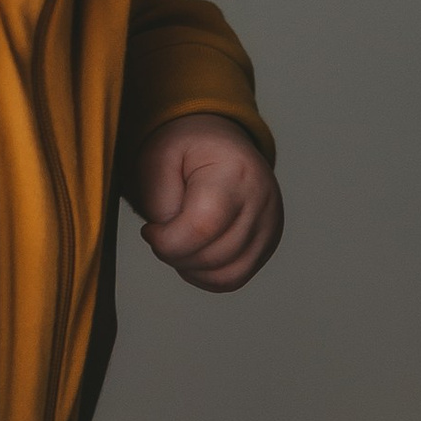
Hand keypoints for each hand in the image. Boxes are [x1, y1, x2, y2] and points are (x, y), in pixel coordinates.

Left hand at [130, 113, 283, 291]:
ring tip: (177, 243)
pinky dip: (206, 276)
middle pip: (213, 255)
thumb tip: (169, 240)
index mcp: (235, 171)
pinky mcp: (268, 242)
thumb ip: (158, 201)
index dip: (167, 240)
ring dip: (191, 268)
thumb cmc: (186, 150)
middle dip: (175, 255)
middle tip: (161, 236)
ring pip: (226, 275)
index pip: (202, 226)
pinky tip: (192, 254)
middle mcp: (262, 199)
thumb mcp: (158, 159)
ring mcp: (270, 224)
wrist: (218, 143)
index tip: (150, 230)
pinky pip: (235, 278)